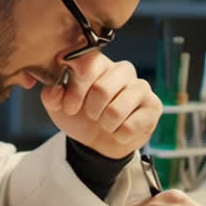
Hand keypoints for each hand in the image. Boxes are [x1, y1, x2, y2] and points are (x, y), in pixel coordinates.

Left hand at [40, 54, 161, 157]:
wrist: (97, 142)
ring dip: (105, 124)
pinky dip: (119, 135)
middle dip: (91, 110)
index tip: (70, 107)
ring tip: (105, 123)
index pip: (88, 64)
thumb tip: (56, 89)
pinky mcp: (154, 106)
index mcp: (99, 63)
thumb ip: (52, 96)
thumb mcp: (59, 107)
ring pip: (117, 110)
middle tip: (91, 115)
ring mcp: (141, 86)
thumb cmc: (79, 116)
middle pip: (102, 89)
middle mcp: (122, 69)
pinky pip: (131, 126)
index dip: (76, 90)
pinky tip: (119, 130)